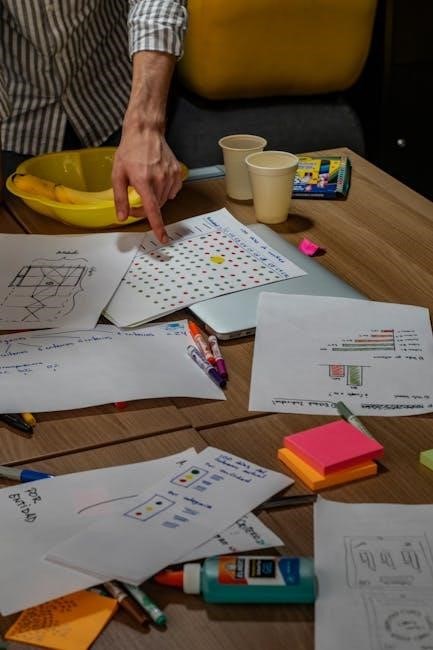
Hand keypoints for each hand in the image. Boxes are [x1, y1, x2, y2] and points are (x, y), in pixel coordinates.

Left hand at [112, 126, 181, 242]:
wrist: (146, 132)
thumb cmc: (130, 151)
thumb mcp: (118, 174)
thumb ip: (120, 198)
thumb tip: (122, 217)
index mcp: (143, 181)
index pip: (152, 210)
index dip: (157, 226)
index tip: (162, 238)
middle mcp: (159, 179)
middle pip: (156, 207)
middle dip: (144, 209)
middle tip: (133, 202)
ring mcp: (170, 176)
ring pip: (164, 200)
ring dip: (154, 200)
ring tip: (145, 186)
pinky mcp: (177, 172)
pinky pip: (172, 191)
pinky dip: (165, 192)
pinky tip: (157, 182)